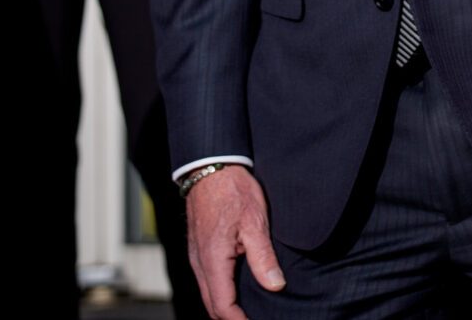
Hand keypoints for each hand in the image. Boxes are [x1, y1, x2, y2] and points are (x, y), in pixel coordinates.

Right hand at [187, 166, 285, 319]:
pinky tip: (238, 288)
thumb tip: (275, 285)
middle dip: (231, 317)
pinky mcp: (199, 249)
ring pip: (208, 293)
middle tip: (255, 318)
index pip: (222, 305)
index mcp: (213, 259)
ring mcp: (196, 256)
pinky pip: (207, 279)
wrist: (211, 167)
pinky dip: (220, 291)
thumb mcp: (255, 222)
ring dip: (225, 305)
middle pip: (212, 304)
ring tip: (249, 309)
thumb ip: (263, 257)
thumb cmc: (233, 190)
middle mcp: (199, 262)